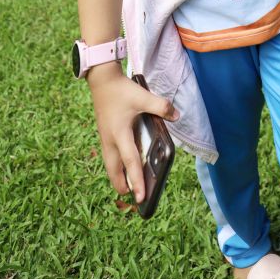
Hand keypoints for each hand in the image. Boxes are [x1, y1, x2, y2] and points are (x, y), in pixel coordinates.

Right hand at [87, 66, 177, 201]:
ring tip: (126, 188)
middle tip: (133, 198)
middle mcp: (110, 141)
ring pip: (110, 165)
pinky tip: (122, 166)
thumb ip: (161, 107)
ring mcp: (105, 139)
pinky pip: (109, 157)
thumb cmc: (122, 90)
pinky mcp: (104, 135)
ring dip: (118, 177)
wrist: (102, 80)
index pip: (131, 162)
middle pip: (114, 171)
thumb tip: (177, 116)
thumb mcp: (143, 96)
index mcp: (120, 134)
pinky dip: (115, 166)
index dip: (137, 180)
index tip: (142, 197)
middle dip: (123, 186)